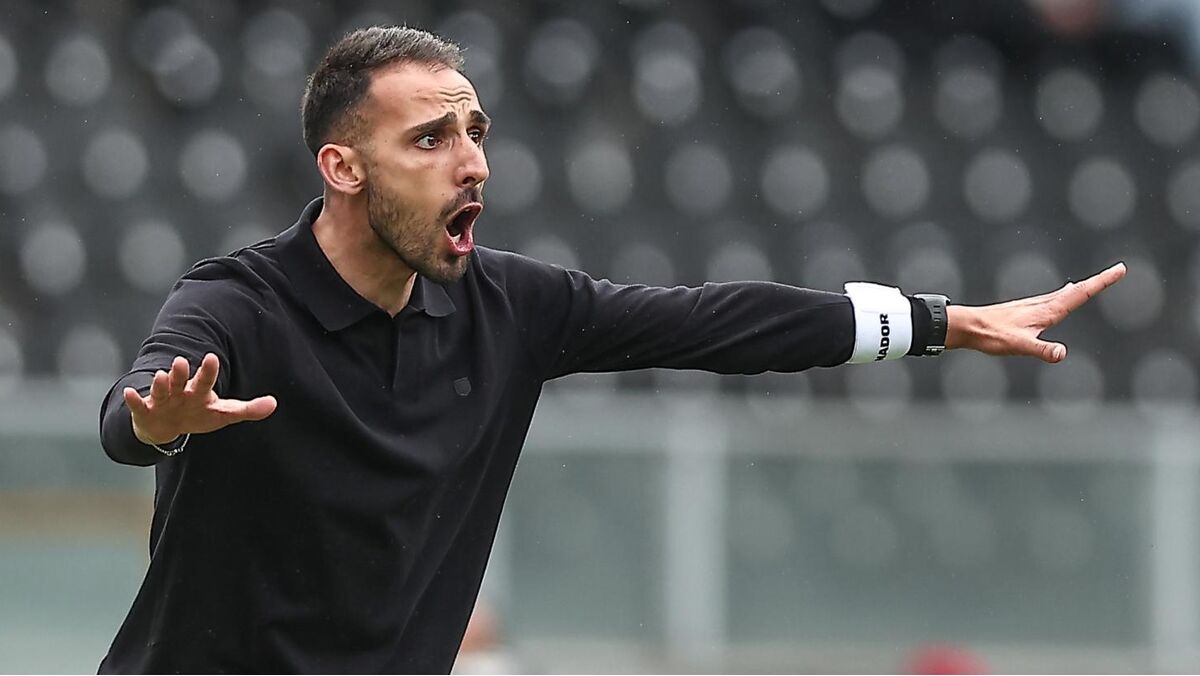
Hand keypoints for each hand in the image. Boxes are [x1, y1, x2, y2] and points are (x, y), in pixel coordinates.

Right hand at [123, 353, 276, 445]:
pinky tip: (129, 393)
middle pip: (182, 380)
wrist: (166, 425)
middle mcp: (180, 391)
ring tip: (160, 375)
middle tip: (182, 361)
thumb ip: (248, 409)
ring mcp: (162, 401)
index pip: (206, 379)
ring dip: (160, 383)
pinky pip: (139, 405)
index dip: (209, 370)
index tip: (212, 356)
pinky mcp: (146, 412)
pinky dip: (133, 400)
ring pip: (161, 390)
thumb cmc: (198, 414)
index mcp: (199, 391)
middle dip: (181, 372)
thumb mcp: (223, 413)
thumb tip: (273, 404)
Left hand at [945, 262, 1125, 362]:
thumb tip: (1061, 353)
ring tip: (1092, 283)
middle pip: (1076, 291)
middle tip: (1116, 272)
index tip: (1120, 269)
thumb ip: (1041, 350)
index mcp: (1047, 311)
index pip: (1081, 294)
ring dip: (1081, 288)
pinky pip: (1051, 300)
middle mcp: (1042, 305)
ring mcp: (1033, 307)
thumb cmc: (991, 336)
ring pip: (1063, 294)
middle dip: (1098, 282)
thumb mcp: (1019, 346)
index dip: (1101, 282)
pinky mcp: (1024, 311)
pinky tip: (1059, 297)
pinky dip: (1064, 295)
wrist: (968, 326)